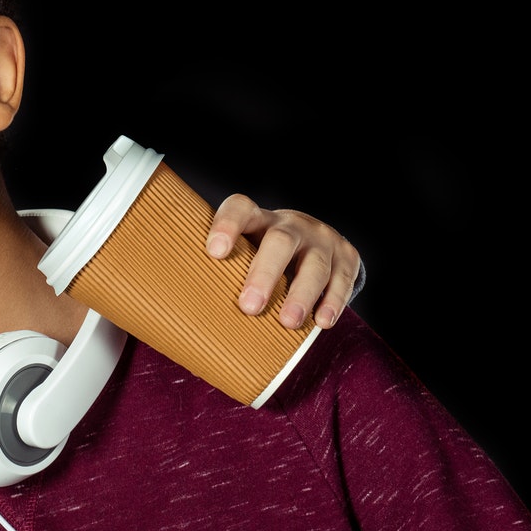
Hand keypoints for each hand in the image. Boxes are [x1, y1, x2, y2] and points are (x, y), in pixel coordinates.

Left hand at [206, 194, 362, 329]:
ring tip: (287, 322)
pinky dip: (333, 302)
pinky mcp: (346, 257)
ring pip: (314, 264)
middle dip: (265, 274)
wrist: (312, 244)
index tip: (215, 252)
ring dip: (301, 295)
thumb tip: (183, 312)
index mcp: (257, 220)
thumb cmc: (260, 257)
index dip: (227, 226)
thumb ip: (221, 271)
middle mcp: (291, 226)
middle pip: (280, 242)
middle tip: (249, 306)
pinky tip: (322, 322)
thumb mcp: (243, 253)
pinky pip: (342, 279)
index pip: (240, 209)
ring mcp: (321, 240)